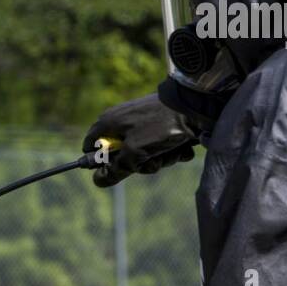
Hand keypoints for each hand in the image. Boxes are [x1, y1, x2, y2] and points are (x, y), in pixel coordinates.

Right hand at [82, 94, 198, 187]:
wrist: (196, 104)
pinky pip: (158, 146)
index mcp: (108, 123)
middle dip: (138, 164)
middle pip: (120, 155)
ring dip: (158, 159)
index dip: (101, 162)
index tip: (118, 169)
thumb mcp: (135, 152)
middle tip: (150, 160)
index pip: (90, 147)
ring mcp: (142, 123)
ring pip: (142, 153)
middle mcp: (121, 121)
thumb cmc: (161, 126)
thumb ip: (116, 168)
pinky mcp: (159, 124)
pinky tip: (180, 146)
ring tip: (170, 151)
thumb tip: (97, 181)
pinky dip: (170, 150)